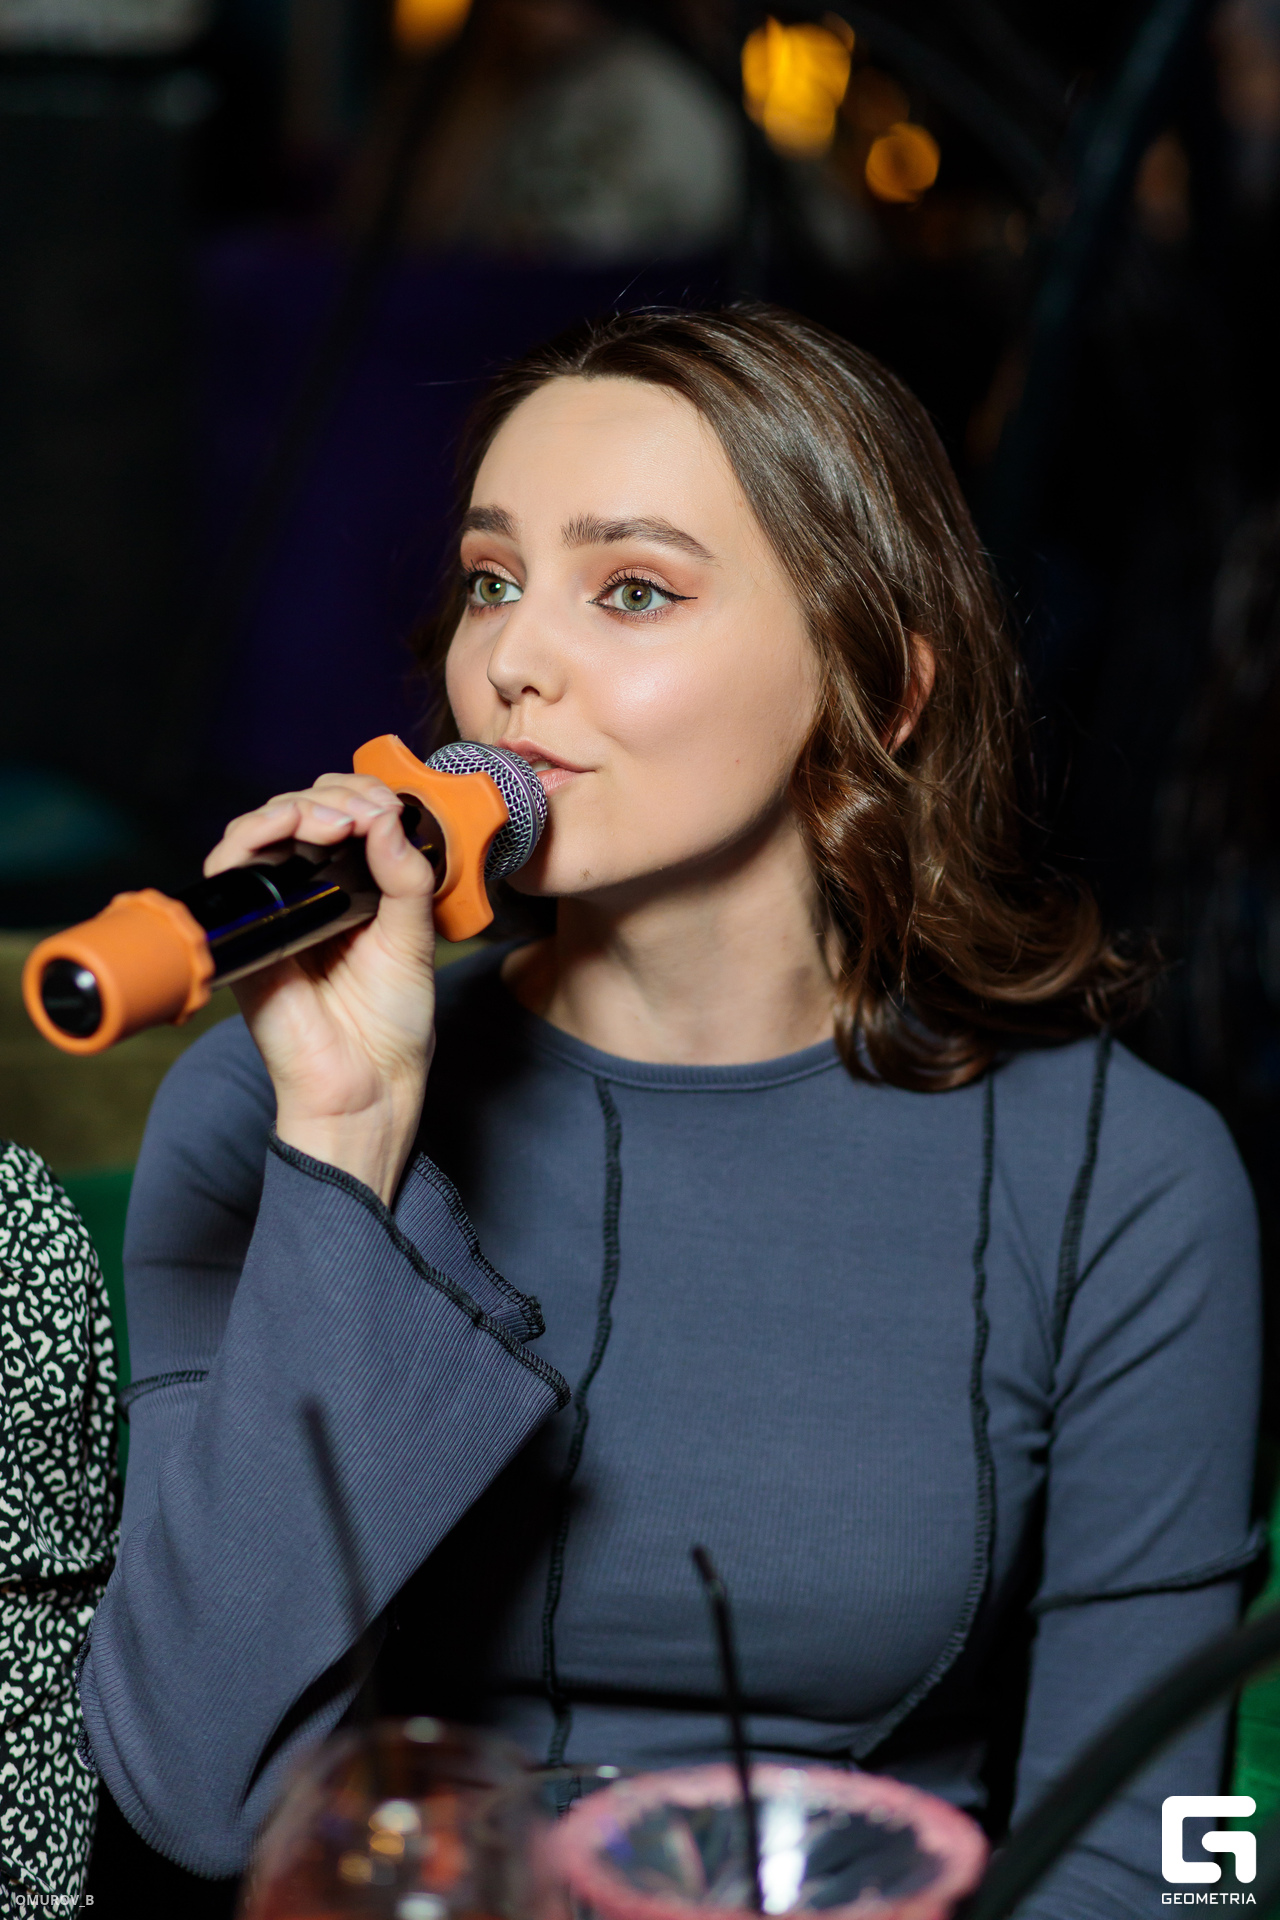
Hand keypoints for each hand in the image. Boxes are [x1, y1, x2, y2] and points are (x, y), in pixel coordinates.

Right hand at [204, 774, 436, 1202]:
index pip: (343, 815)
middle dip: (334, 796)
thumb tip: (387, 815)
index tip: (391, 807)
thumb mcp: (415, 938)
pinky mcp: (246, 930)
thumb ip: (406, 877)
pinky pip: (229, 868)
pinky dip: (254, 835)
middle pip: (299, 810)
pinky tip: (295, 831)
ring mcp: (274, 907)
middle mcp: (309, 891)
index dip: (361, 796)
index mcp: (352, 888)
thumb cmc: (391, 1023)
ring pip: (260, 828)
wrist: (366, 1083)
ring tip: (338, 822)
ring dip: (297, 807)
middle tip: (366, 812)